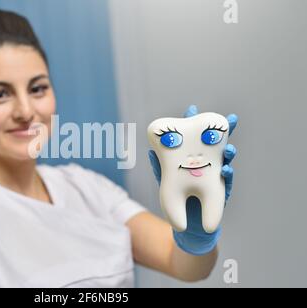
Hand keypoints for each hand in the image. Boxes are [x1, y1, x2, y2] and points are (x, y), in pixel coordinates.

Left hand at [148, 105, 237, 254]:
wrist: (186, 226)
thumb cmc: (176, 200)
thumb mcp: (165, 182)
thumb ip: (160, 168)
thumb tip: (150, 152)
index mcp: (194, 159)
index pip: (194, 139)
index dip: (194, 124)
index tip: (192, 107)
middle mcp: (208, 165)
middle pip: (217, 145)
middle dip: (225, 131)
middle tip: (231, 119)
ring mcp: (217, 178)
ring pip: (226, 161)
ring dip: (229, 153)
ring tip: (229, 148)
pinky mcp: (222, 192)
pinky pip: (227, 182)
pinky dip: (228, 174)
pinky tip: (227, 169)